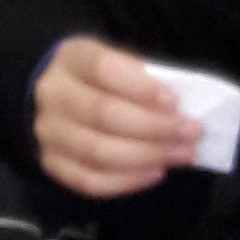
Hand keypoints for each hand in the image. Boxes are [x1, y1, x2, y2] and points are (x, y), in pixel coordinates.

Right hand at [30, 37, 206, 197]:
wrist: (56, 98)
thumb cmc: (100, 79)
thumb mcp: (117, 62)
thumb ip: (142, 78)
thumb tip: (177, 109)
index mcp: (72, 58)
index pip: (102, 69)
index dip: (141, 87)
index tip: (174, 101)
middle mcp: (53, 95)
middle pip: (103, 114)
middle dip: (155, 126)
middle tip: (191, 132)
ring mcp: (48, 133)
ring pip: (98, 152)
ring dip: (148, 156)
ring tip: (182, 154)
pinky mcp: (51, 164)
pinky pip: (89, 181)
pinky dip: (127, 180)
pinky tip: (155, 172)